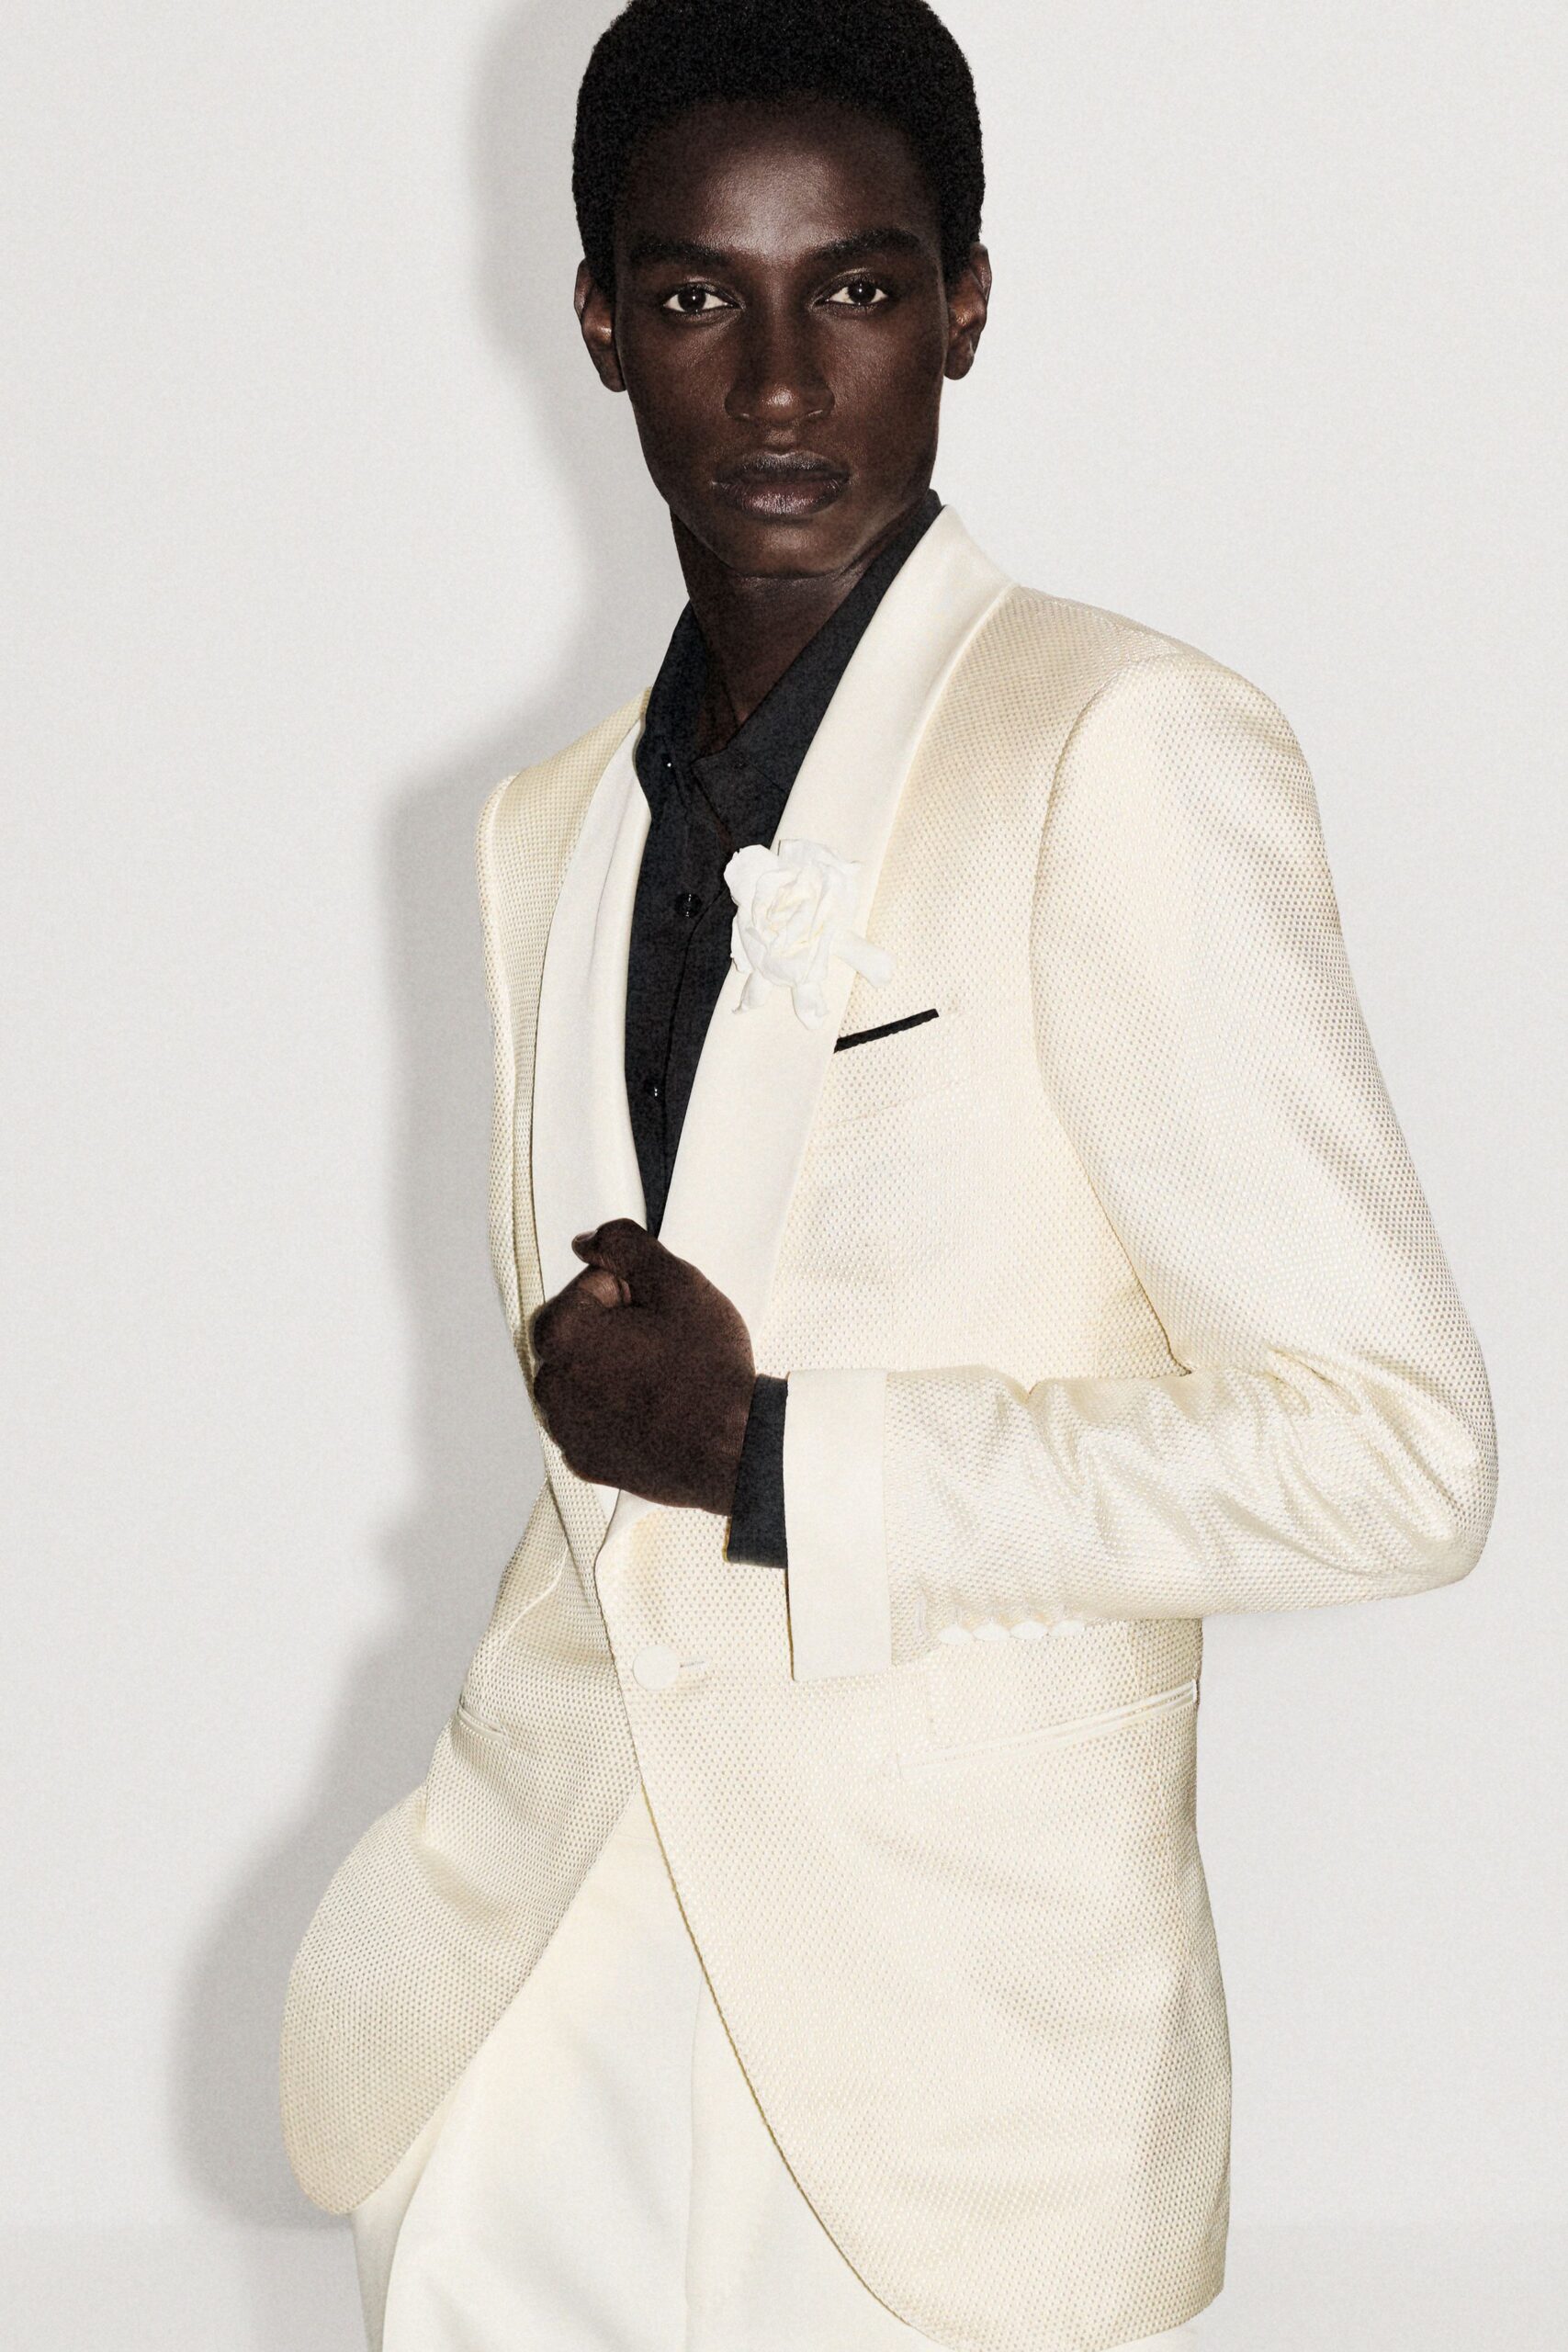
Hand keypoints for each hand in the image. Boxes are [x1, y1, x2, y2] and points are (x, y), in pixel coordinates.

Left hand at [529, 1219, 755, 1512]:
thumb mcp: (677, 1284)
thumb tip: (593, 1240)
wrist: (734, 1449)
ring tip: (662, 1380)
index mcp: (563, 1335)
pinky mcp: (584, 1459)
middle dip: (615, 1331)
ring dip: (613, 1371)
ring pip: (584, 1377)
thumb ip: (626, 1245)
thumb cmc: (707, 1376)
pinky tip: (653, 1410)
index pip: (588, 1287)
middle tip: (664, 1346)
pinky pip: (592, 1419)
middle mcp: (552, 1384)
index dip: (631, 1294)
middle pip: (580, 1333)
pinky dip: (615, 1412)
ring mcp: (566, 1427)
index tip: (659, 1318)